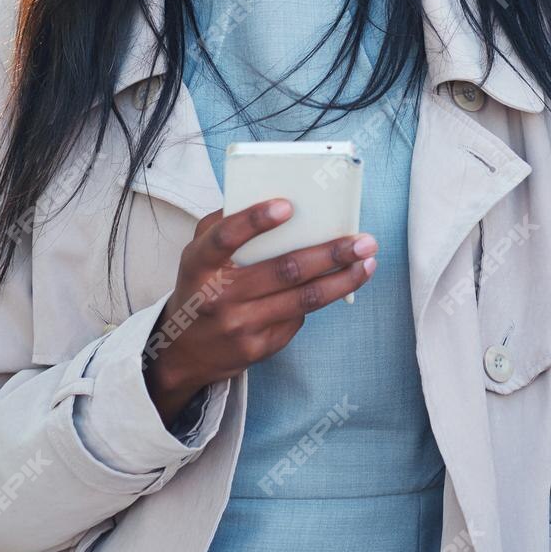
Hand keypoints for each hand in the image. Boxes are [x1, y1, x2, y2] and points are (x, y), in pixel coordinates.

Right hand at [141, 199, 376, 420]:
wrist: (183, 351)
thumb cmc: (200, 286)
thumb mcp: (197, 253)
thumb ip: (224, 224)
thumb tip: (273, 200)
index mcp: (200, 264)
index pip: (226, 237)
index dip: (255, 220)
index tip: (288, 205)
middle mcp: (218, 296)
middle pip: (284, 270)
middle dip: (331, 253)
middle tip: (364, 240)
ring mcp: (240, 325)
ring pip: (304, 299)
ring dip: (343, 280)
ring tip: (367, 262)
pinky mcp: (258, 348)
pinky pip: (299, 318)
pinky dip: (321, 299)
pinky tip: (339, 285)